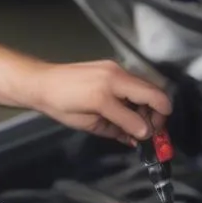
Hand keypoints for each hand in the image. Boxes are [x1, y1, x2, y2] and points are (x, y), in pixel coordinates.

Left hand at [28, 60, 171, 143]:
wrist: (42, 83)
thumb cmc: (60, 106)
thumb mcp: (89, 124)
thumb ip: (117, 129)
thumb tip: (139, 136)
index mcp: (106, 94)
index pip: (145, 107)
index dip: (155, 123)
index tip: (152, 136)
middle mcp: (115, 76)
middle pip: (154, 93)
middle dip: (158, 114)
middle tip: (150, 131)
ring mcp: (115, 68)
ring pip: (147, 86)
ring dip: (149, 105)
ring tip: (138, 122)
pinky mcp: (112, 66)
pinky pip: (135, 82)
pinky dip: (138, 97)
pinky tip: (129, 110)